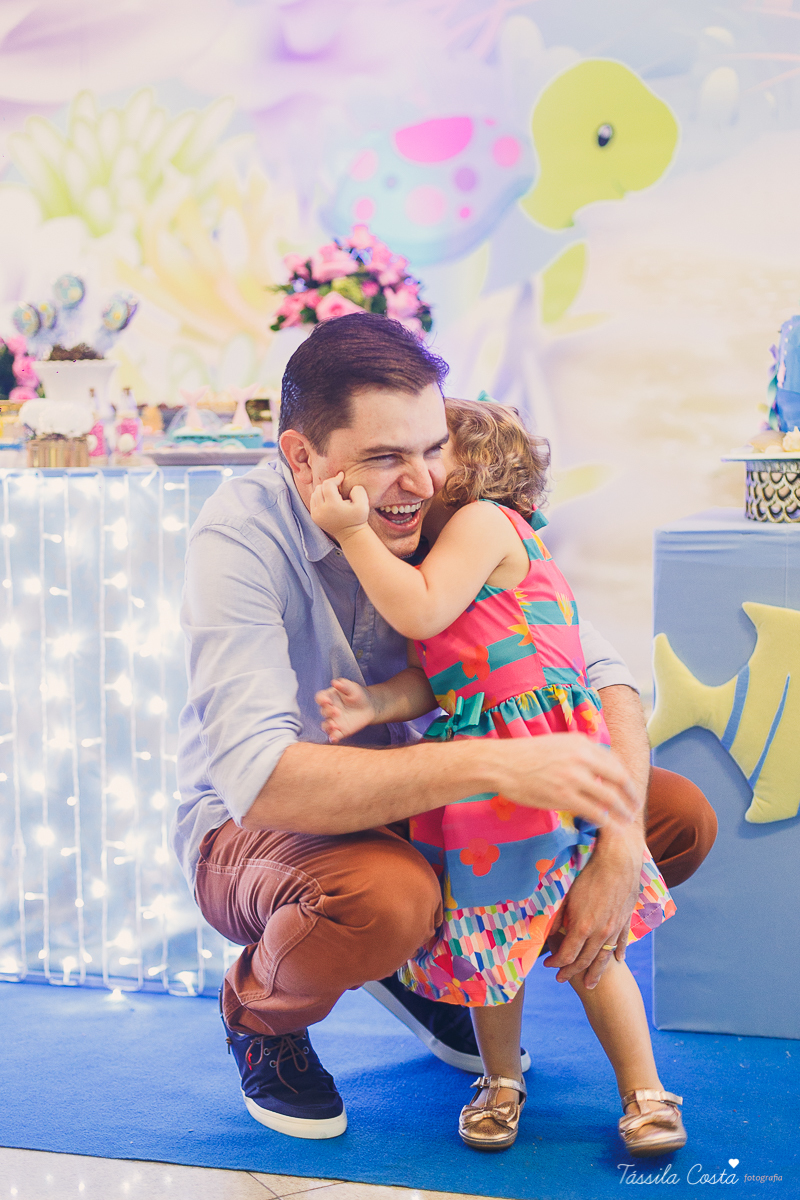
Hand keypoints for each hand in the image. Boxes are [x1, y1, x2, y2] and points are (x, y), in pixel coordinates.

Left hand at [309, 473, 369, 540]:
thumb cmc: (358, 518)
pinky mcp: (314, 517)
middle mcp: (321, 510)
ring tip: (334, 494)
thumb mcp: (364, 505)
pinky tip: (329, 499)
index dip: (336, 478)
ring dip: (324, 490)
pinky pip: (313, 500)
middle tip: (339, 487)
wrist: (351, 534)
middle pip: (320, 487)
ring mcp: (316, 514)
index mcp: (332, 506)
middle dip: (330, 484)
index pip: (328, 484)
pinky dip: (320, 497)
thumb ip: (359, 491)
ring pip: (315, 493)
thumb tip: (350, 486)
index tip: (342, 477)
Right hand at [315, 677, 375, 742]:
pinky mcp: (340, 730)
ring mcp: (333, 721)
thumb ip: (344, 685)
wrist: (368, 707)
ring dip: (328, 726)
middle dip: (328, 712)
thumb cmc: (358, 695)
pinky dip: (332, 737)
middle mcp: (329, 709)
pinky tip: (334, 738)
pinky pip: (333, 735)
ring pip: (325, 725)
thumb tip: (335, 682)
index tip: (327, 701)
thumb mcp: (352, 688)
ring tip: (334, 726)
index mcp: (329, 697)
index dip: (322, 700)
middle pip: (323, 711)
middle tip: (337, 712)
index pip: (320, 698)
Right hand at [497, 733, 640, 828]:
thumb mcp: (558, 743)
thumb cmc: (525, 755)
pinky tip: (610, 827)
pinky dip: (607, 821)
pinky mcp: (565, 797)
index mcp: (582, 742)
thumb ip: (579, 751)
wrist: (502, 764)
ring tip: (627, 821)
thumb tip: (598, 764)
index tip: (628, 788)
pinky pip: (595, 812)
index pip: (614, 761)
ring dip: (623, 811)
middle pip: (619, 779)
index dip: (624, 778)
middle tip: (635, 806)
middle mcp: (582, 757)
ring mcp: (574, 778)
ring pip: (610, 798)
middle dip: (631, 795)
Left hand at [543, 823, 644, 987]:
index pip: (567, 954)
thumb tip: (548, 930)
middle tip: (562, 979)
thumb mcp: (568, 895)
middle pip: (584, 960)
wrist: (619, 859)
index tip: (548, 965)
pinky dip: (618, 953)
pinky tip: (617, 961)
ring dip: (596, 972)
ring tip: (590, 984)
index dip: (556, 963)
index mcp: (582, 927)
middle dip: (571, 972)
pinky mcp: (625, 920)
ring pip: (605, 957)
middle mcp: (600, 933)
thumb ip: (558, 916)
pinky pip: (622, 942)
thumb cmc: (589, 873)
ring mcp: (615, 928)